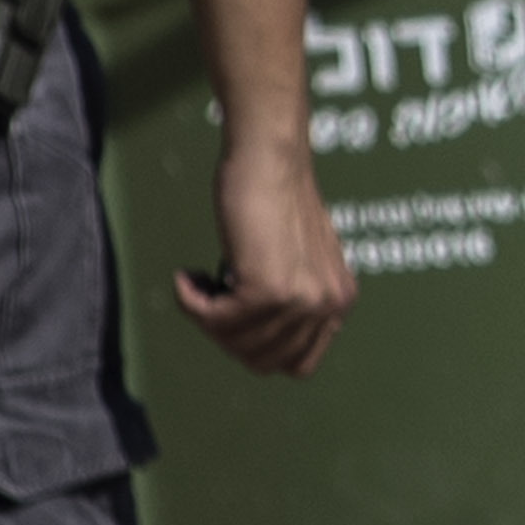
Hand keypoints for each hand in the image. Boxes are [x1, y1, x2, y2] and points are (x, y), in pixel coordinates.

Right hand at [181, 130, 353, 374]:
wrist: (271, 159)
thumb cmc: (276, 199)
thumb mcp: (299, 259)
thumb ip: (293, 297)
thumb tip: (259, 339)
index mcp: (339, 302)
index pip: (297, 364)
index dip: (258, 349)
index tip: (234, 319)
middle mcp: (328, 307)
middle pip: (263, 361)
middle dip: (227, 338)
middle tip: (208, 302)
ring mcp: (301, 300)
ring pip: (236, 342)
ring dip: (206, 317)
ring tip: (197, 283)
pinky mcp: (267, 288)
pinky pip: (215, 320)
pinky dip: (191, 303)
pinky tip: (185, 277)